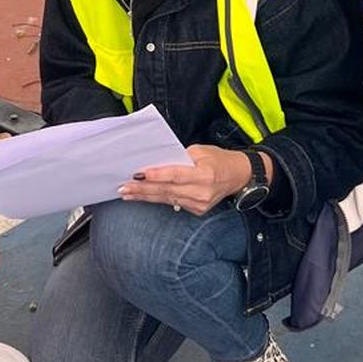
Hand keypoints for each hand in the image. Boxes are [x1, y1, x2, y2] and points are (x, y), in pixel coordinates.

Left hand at [119, 144, 268, 216]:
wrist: (239, 176)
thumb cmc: (219, 160)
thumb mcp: (201, 150)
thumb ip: (179, 157)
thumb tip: (157, 163)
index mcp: (205, 174)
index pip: (175, 175)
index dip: (156, 175)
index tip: (138, 174)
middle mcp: (202, 191)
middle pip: (166, 190)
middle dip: (142, 188)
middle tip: (123, 187)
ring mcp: (199, 204)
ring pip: (166, 199)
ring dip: (145, 196)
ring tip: (127, 193)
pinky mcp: (197, 210)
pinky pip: (173, 203)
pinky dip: (158, 199)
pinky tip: (144, 197)